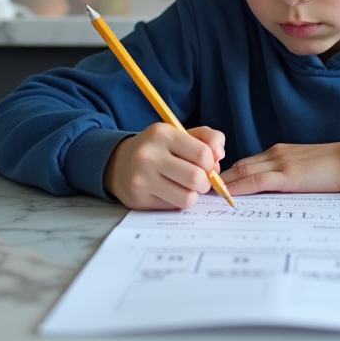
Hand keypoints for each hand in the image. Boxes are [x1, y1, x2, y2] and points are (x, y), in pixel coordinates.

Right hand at [103, 124, 225, 209]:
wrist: (119, 163)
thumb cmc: (158, 148)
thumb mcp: (180, 134)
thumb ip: (207, 138)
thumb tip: (220, 154)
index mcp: (162, 134)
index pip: (202, 154)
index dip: (211, 164)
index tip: (205, 165)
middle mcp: (148, 155)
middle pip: (196, 178)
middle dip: (205, 183)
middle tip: (200, 181)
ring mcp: (141, 179)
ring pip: (187, 197)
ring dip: (193, 195)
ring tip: (186, 188)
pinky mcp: (138, 199)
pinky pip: (173, 207)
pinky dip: (178, 202)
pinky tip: (170, 192)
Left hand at [219, 141, 339, 196]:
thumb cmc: (335, 167)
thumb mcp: (306, 168)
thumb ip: (288, 175)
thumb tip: (273, 191)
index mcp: (280, 152)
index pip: (246, 163)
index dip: (228, 174)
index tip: (214, 186)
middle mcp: (276, 154)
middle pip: (239, 165)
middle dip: (219, 178)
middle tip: (201, 190)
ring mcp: (281, 163)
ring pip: (243, 171)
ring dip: (224, 183)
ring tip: (207, 194)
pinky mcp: (289, 175)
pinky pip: (258, 182)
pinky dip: (240, 188)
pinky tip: (229, 196)